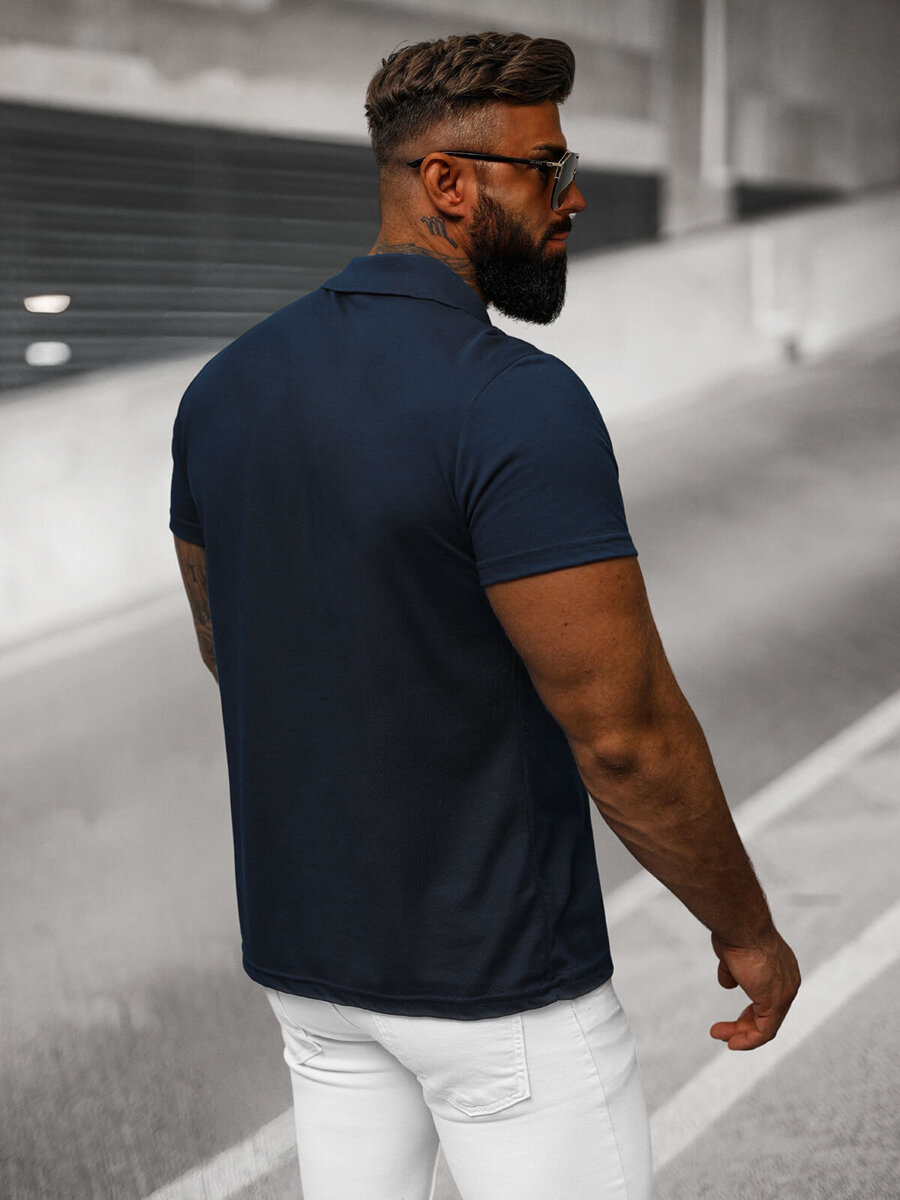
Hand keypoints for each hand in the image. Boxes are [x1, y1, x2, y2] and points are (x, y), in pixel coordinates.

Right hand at [709, 929, 800, 1050]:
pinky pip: (765, 1031)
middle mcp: (788, 980)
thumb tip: (727, 983)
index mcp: (781, 967)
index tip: (730, 1018)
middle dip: (743, 1023)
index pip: (767, 996)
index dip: (749, 1010)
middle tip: (721, 1031)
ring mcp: (785, 992)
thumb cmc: (735, 930)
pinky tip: (731, 1043)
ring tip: (722, 1038)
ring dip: (742, 1034)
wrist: (741, 923)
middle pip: (768, 1012)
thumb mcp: (732, 953)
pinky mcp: (776, 1002)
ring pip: (766, 1025)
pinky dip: (748, 1040)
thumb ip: (732, 970)